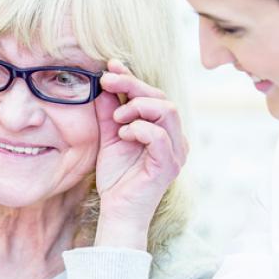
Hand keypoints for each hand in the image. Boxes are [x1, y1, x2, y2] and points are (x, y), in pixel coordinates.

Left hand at [93, 60, 188, 248]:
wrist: (117, 211)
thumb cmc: (117, 178)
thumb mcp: (109, 137)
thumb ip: (108, 112)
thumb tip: (103, 84)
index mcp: (165, 131)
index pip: (154, 96)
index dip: (132, 78)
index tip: (110, 67)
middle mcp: (175, 139)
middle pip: (162, 99)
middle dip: (132, 86)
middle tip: (106, 82)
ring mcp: (175, 152)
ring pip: (168, 111)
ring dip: (137, 107)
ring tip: (117, 118)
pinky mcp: (168, 165)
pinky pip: (160, 136)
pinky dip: (139, 129)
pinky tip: (123, 134)